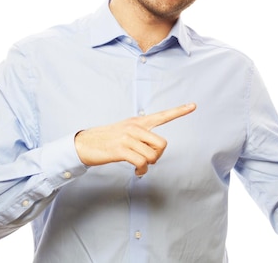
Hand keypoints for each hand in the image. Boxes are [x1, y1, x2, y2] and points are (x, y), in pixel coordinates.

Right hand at [74, 103, 196, 175]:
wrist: (84, 144)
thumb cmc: (107, 140)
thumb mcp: (125, 131)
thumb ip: (141, 136)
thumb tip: (155, 151)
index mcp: (138, 122)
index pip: (162, 115)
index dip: (179, 111)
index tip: (193, 105)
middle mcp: (135, 127)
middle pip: (162, 144)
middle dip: (158, 156)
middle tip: (148, 160)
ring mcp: (128, 138)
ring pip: (152, 156)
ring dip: (148, 166)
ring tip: (139, 167)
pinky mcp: (121, 150)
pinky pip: (142, 163)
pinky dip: (142, 171)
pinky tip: (137, 172)